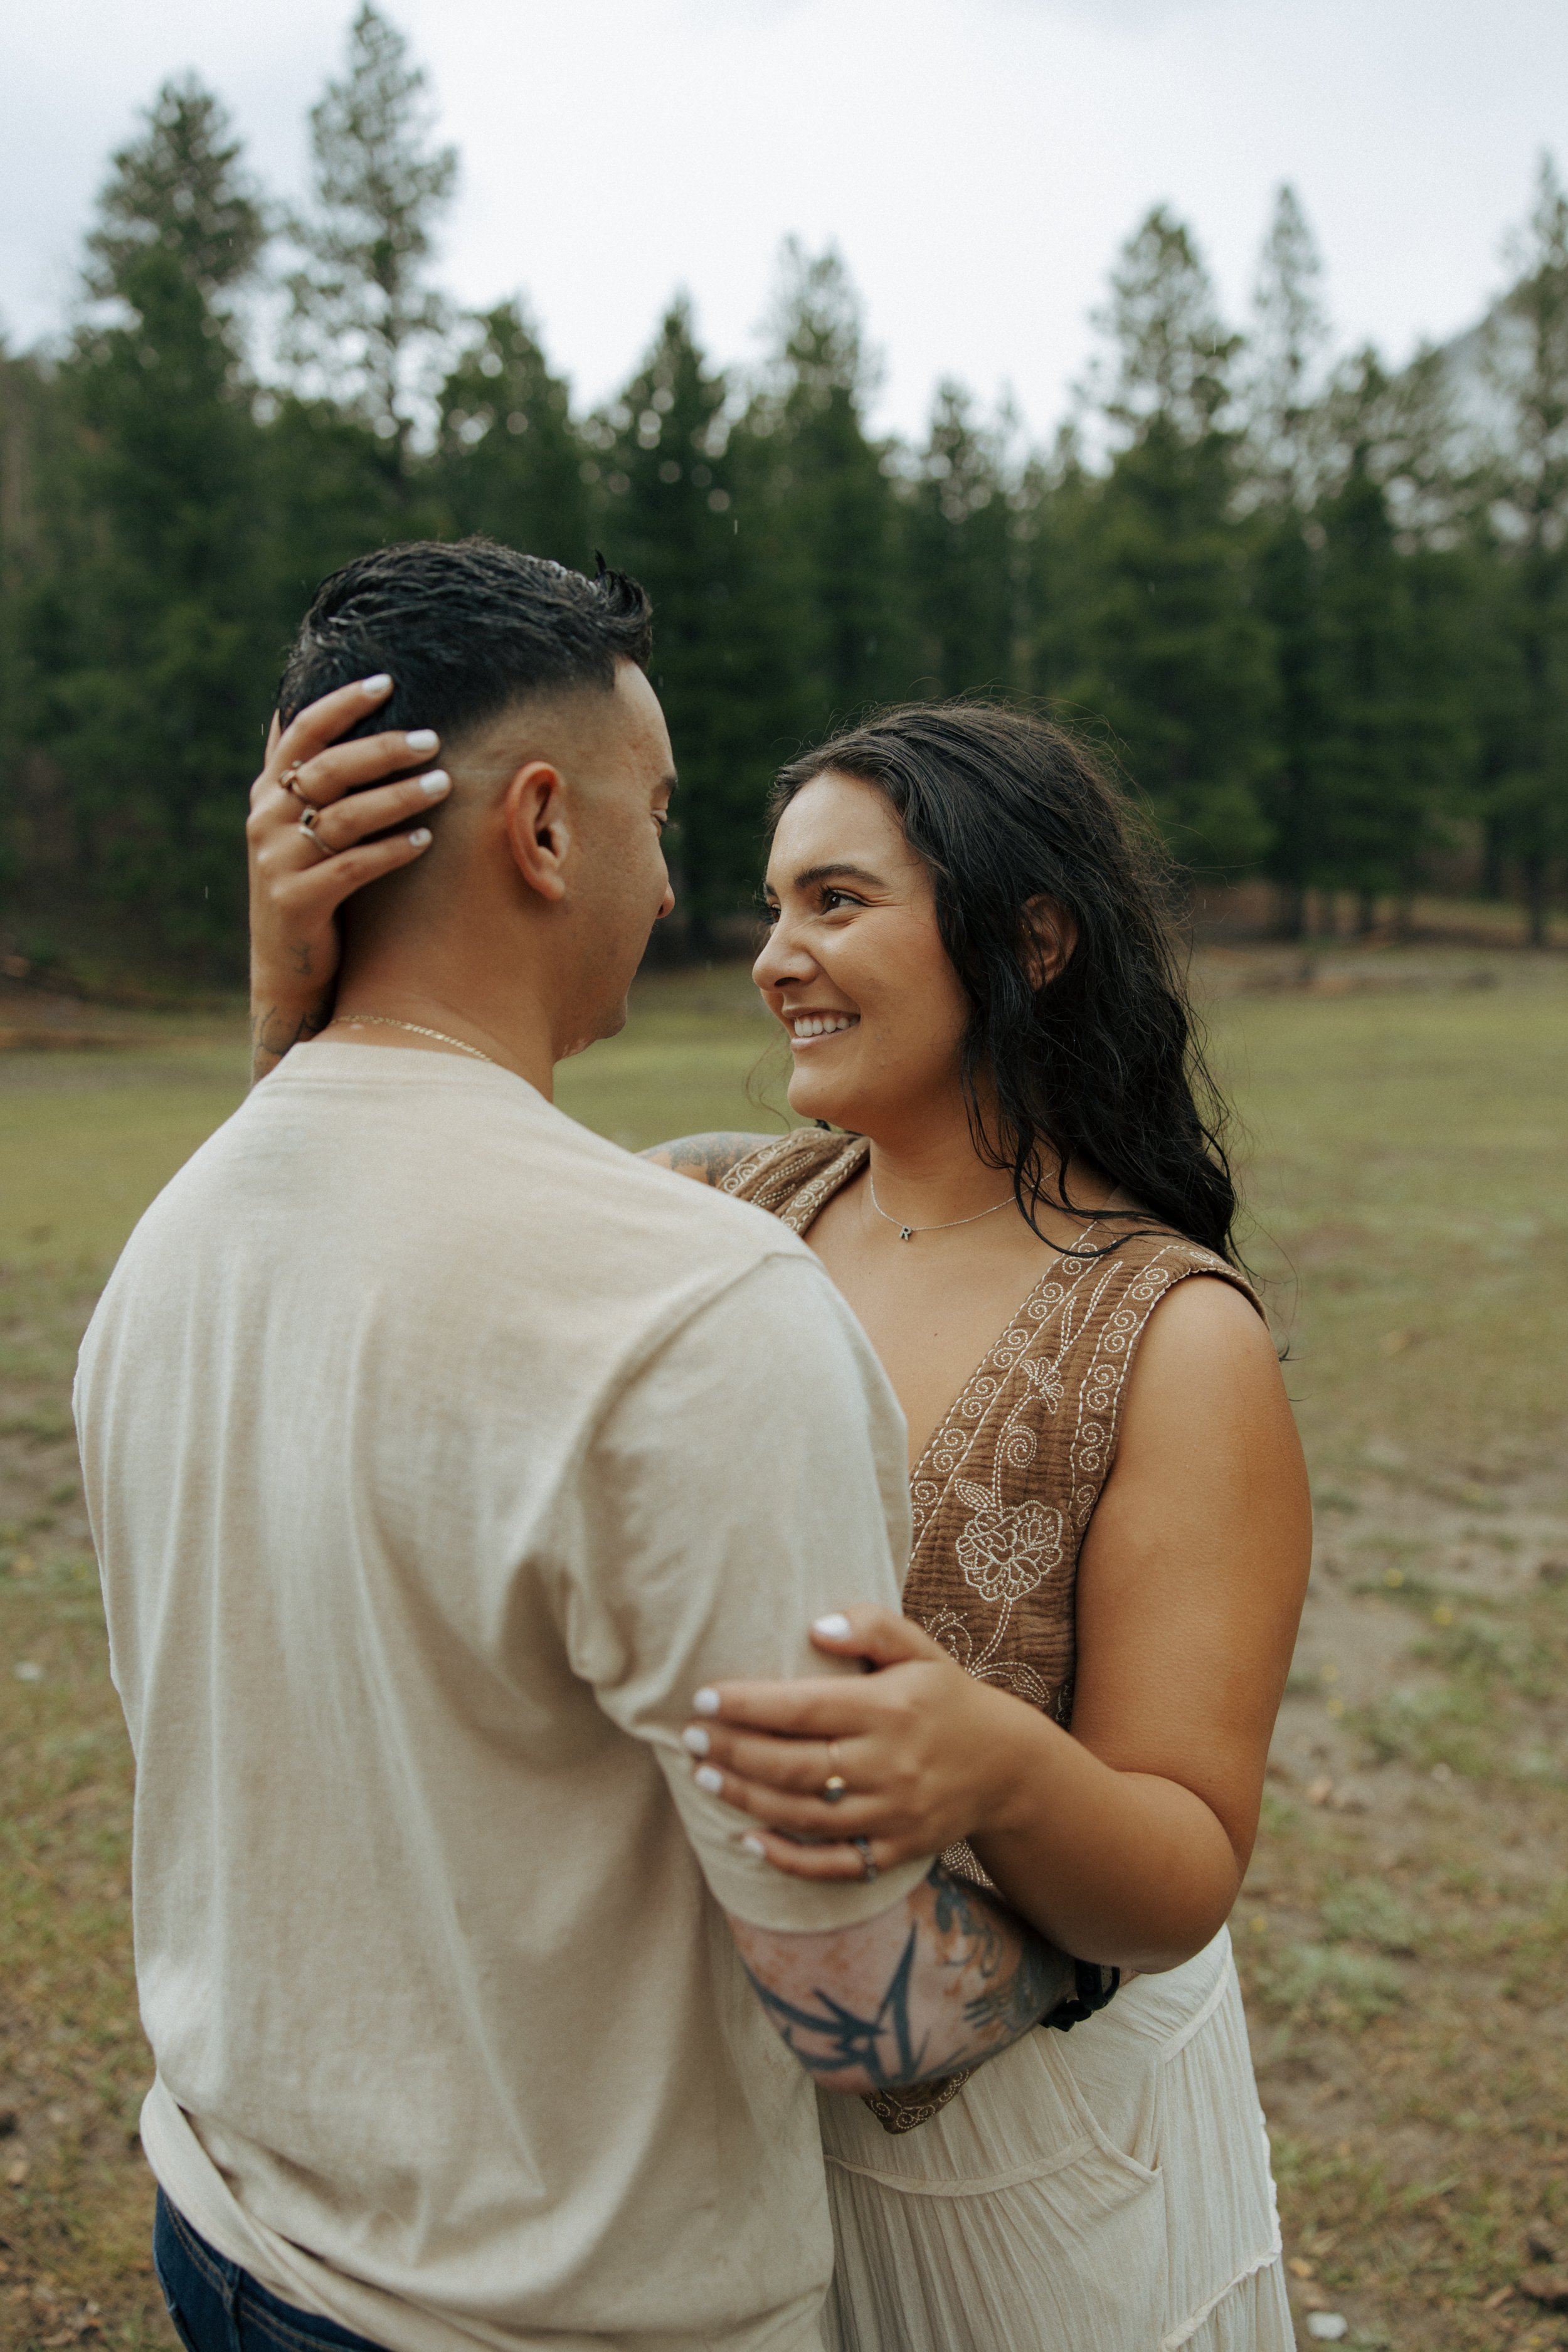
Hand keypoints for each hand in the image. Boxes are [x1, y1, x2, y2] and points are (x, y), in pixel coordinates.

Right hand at [247, 676, 451, 1076]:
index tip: (386, 682)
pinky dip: (390, 852)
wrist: (286, 965)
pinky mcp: (296, 901)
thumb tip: (316, 714)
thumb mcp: (297, 827)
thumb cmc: (308, 884)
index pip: (302, 732)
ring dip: (398, 798)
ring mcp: (277, 862)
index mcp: (268, 793)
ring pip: (344, 818)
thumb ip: (308, 779)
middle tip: (433, 740)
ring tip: (442, 785)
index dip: (342, 703)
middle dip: (383, 750)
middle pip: (329, 770)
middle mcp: (266, 820)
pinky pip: (351, 868)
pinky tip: (425, 842)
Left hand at [681, 1607, 1041, 1881]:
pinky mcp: (896, 1851)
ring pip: (804, 1815)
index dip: (748, 1705)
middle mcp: (890, 1765)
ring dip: (745, 1798)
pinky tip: (747, 1840)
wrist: (1006, 1765)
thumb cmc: (945, 1697)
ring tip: (704, 1777)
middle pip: (795, 1765)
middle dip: (733, 1753)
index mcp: (890, 1708)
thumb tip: (815, 1626)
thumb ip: (871, 1626)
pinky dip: (786, 1858)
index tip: (704, 1698)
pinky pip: (832, 1864)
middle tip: (690, 1739)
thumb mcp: (920, 1649)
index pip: (805, 1708)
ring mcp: (893, 1814)